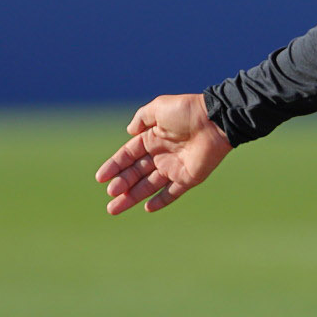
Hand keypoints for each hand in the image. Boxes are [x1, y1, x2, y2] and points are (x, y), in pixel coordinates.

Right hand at [95, 93, 232, 214]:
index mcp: (152, 138)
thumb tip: (129, 131)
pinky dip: (161, 200)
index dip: (114, 166)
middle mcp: (161, 154)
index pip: (128, 155)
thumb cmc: (187, 111)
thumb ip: (142, 118)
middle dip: (122, 184)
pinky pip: (173, 192)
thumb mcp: (159, 108)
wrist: (216, 120)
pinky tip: (147, 208)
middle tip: (110, 194)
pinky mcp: (189, 177)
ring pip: (149, 185)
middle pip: (136, 173)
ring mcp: (175, 167)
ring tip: (115, 208)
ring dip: (133, 196)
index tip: (100, 178)